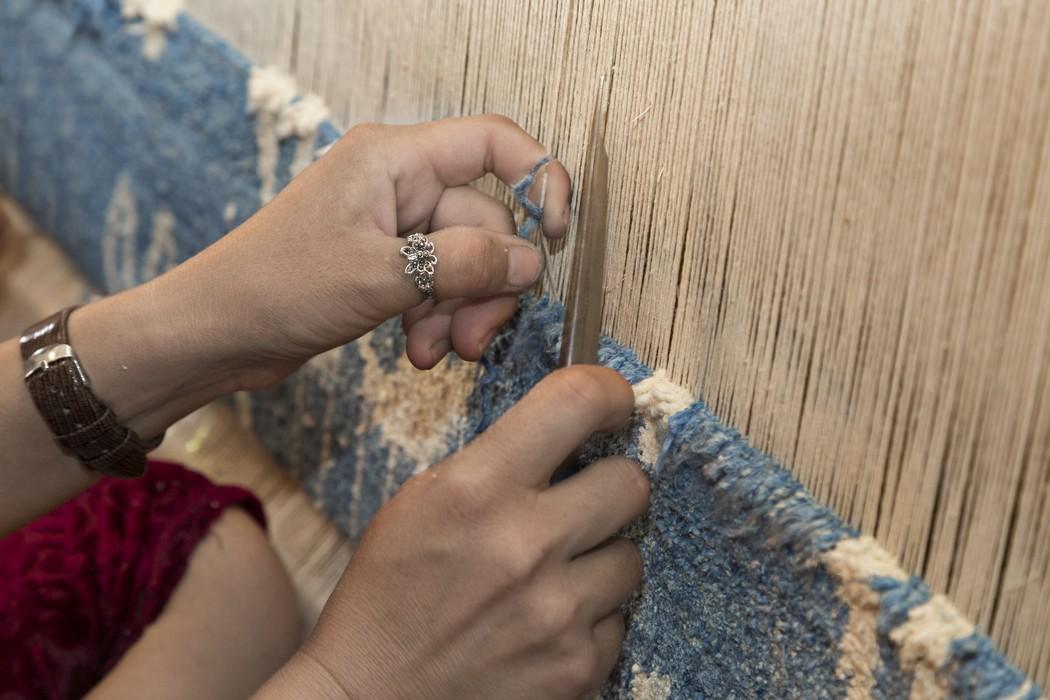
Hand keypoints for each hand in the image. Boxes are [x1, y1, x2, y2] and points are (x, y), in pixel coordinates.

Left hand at [177, 114, 571, 387]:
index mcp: (394, 158)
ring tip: (437, 352)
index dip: (538, 181)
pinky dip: (438, 319)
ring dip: (462, 311)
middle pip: (485, 221)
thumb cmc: (276, 287)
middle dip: (486, 284)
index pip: (493, 143)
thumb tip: (533, 262)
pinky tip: (418, 353)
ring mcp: (391, 226)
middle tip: (475, 337)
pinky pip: (438, 285)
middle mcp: (398, 184)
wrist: (214, 333)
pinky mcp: (384, 264)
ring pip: (465, 262)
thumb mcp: (381, 276)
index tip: (557, 237)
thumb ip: (465, 263)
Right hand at [283, 367, 649, 699]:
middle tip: (581, 501)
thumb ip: (495, 463)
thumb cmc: (388, 595)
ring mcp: (557, 612)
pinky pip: (618, 620)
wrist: (371, 698)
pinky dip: (589, 619)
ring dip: (600, 559)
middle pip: (630, 482)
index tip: (613, 404)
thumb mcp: (420, 502)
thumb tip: (568, 433)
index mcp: (477, 489)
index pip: (577, 403)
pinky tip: (544, 623)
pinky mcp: (578, 667)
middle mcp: (525, 545)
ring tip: (552, 575)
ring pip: (631, 556)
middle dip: (610, 485)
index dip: (608, 393)